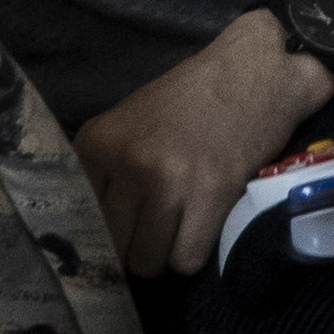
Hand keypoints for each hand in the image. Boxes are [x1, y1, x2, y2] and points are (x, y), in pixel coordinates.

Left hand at [71, 13, 333, 280]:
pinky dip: (194, 252)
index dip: (100, 234)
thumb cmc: (190, 99)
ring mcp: (169, 180)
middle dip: (132, 247)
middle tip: (153, 230)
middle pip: (113, 248)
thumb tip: (84, 233)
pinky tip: (203, 223)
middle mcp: (128, 162)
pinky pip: (186, 260)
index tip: (117, 234)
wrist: (253, 71)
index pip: (79, 221)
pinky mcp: (211, 195)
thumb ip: (103, 169)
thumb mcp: (130, 121)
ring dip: (164, 252)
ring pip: (148, 262)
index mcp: (99, 142)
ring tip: (181, 223)